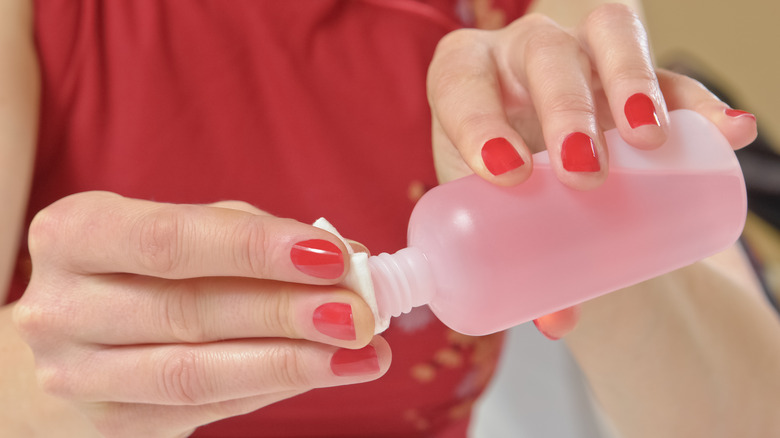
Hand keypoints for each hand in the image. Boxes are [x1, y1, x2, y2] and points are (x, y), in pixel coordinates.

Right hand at [12, 192, 389, 437]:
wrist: (72, 337)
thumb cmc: (141, 270)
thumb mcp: (180, 232)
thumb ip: (252, 236)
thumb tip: (346, 257)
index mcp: (74, 234)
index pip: (169, 240)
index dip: (255, 249)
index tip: (332, 257)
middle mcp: (60, 307)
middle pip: (188, 311)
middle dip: (285, 312)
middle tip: (360, 312)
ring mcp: (77, 374)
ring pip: (195, 372)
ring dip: (290, 362)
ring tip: (359, 352)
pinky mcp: (109, 422)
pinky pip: (203, 408)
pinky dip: (272, 388)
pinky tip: (324, 371)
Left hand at [426, 3, 757, 337]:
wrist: (533, 160)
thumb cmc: (495, 184)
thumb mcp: (488, 210)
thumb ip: (512, 260)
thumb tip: (557, 323)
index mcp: (463, 80)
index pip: (461, 85)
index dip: (478, 120)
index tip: (506, 174)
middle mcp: (519, 53)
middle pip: (544, 53)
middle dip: (566, 109)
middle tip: (584, 174)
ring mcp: (578, 52)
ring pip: (607, 36)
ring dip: (632, 81)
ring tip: (650, 139)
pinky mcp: (628, 68)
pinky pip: (669, 70)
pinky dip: (699, 101)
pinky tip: (727, 130)